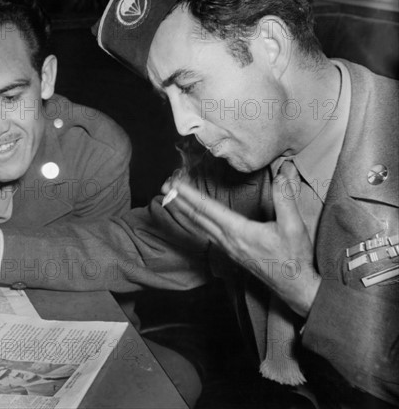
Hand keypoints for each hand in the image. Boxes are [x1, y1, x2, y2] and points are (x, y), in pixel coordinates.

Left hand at [164, 163, 320, 316]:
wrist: (294, 286)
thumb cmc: (293, 257)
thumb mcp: (294, 225)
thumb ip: (286, 197)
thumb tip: (284, 171)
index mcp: (238, 232)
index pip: (207, 209)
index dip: (189, 195)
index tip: (175, 183)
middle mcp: (227, 240)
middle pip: (197, 217)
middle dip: (179, 200)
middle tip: (164, 186)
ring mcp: (227, 248)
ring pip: (199, 226)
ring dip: (184, 210)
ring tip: (171, 197)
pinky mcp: (231, 252)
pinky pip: (206, 233)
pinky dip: (195, 220)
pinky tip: (192, 217)